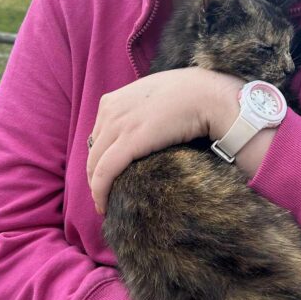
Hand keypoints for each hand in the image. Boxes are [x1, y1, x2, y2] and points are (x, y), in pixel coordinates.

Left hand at [87, 68, 242, 211]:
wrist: (206, 96)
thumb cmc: (189, 94)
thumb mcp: (153, 93)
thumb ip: (140, 107)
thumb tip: (145, 124)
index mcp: (113, 100)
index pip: (98, 135)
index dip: (101, 157)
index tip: (108, 174)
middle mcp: (110, 111)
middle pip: (94, 151)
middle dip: (96, 175)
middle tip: (105, 194)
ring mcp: (117, 126)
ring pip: (95, 165)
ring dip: (97, 187)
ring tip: (105, 204)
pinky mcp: (128, 143)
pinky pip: (105, 172)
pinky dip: (100, 191)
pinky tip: (104, 206)